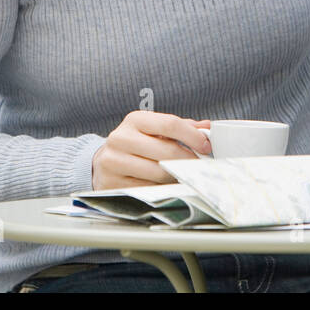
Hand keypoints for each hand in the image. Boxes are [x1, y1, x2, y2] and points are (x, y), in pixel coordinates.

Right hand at [91, 112, 211, 189]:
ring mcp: (114, 162)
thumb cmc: (136, 145)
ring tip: (180, 175)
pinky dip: (161, 189)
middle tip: (199, 166)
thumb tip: (207, 127)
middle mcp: (121, 138)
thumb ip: (180, 128)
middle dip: (188, 160)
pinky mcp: (112, 183)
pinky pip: (147, 189)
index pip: (170, 124)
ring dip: (175, 177)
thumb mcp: (153, 130)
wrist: (103, 162)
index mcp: (134, 120)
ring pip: (158, 173)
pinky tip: (164, 185)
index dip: (192, 136)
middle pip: (166, 151)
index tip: (206, 146)